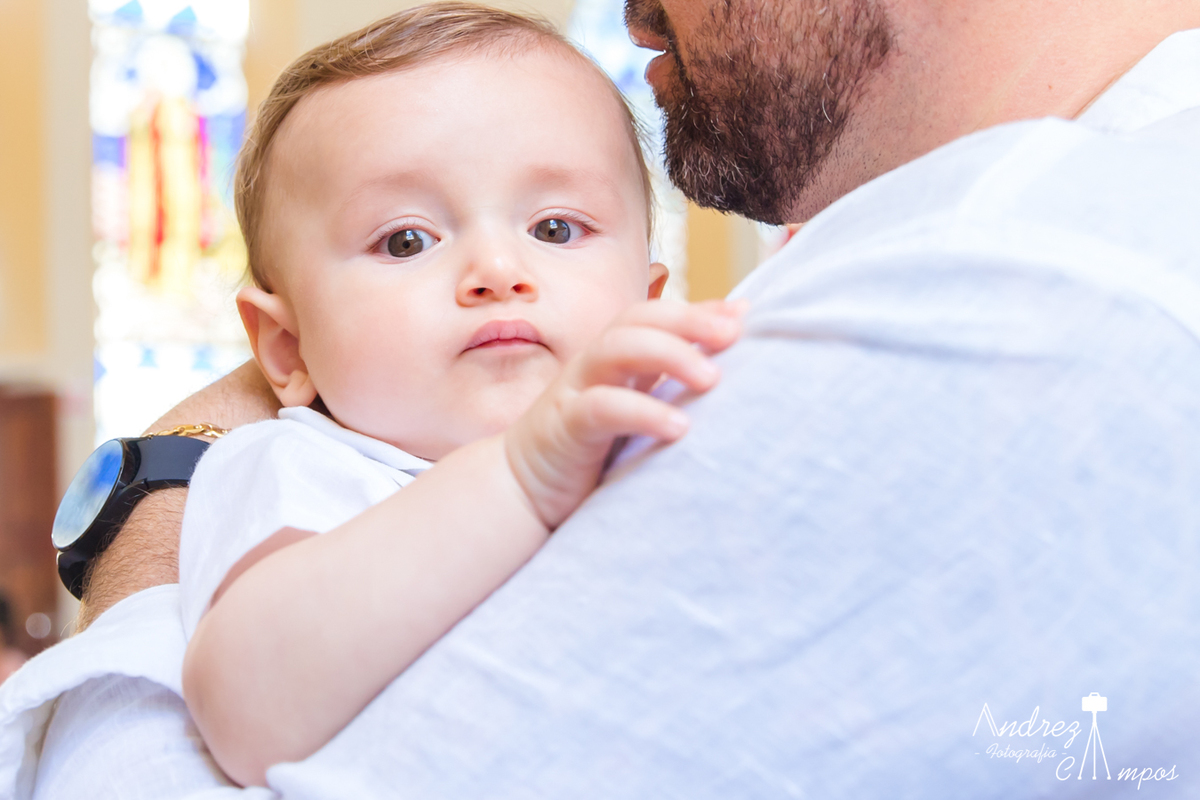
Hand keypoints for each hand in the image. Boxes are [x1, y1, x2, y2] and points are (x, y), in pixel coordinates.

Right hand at [504, 298, 745, 527]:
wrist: (523, 489)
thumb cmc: (590, 449)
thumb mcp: (635, 407)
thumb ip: (671, 379)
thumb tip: (730, 346)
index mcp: (615, 357)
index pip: (656, 315)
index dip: (698, 309)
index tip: (743, 316)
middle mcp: (595, 363)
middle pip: (638, 319)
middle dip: (687, 320)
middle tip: (732, 337)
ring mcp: (576, 389)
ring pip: (618, 349)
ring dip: (669, 355)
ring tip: (712, 379)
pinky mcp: (565, 426)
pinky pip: (603, 407)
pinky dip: (643, 411)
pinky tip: (679, 428)